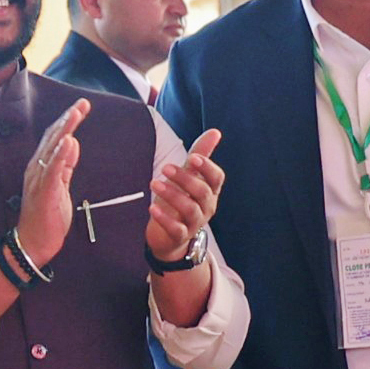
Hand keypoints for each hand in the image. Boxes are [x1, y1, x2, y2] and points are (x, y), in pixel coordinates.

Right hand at [12, 99, 89, 268]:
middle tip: (82, 103)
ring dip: (64, 129)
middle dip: (68, 119)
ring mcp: (39, 179)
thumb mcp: (60, 187)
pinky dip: (60, 153)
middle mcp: (37, 169)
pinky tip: (68, 140)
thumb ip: (66, 166)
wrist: (33, 243)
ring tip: (76, 113)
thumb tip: (72, 143)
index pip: (54, 138)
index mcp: (41, 167)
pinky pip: (53, 169)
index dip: (67, 121)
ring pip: (52, 148)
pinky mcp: (45, 191)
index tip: (81, 107)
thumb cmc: (47, 217)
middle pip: (53, 138)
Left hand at [144, 129, 224, 260]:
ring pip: (189, 209)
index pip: (217, 178)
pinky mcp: (180, 236)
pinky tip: (152, 209)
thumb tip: (215, 132)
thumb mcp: (189, 176)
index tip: (193, 158)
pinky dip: (164, 219)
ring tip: (153, 184)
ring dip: (171, 195)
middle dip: (184, 179)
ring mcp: (195, 223)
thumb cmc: (180, 199)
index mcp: (210, 190)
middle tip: (165, 167)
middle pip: (202, 192)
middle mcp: (207, 207)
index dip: (207, 168)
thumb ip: (199, 155)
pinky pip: (176, 229)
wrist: (169, 235)